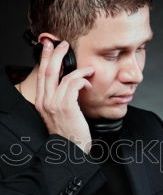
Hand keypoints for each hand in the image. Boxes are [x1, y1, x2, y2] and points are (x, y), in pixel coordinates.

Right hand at [35, 38, 94, 153]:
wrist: (71, 149)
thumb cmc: (70, 133)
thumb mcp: (61, 114)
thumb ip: (61, 98)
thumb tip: (70, 84)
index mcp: (42, 102)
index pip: (41, 75)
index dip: (45, 59)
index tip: (50, 47)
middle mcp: (46, 101)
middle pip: (48, 70)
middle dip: (56, 54)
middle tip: (63, 44)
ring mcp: (55, 103)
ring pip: (63, 76)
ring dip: (78, 69)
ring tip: (89, 69)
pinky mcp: (66, 106)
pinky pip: (74, 84)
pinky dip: (83, 80)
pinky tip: (89, 83)